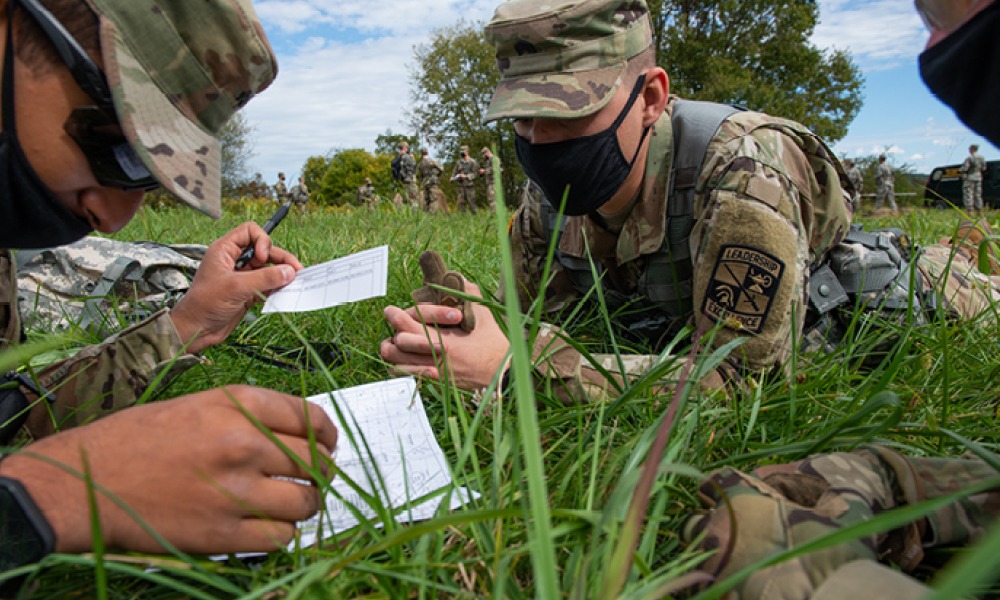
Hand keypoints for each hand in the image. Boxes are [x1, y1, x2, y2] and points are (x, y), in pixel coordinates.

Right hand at [0, 386, 336, 553]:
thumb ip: (252, 415)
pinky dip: (281, 534)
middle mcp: (244, 444)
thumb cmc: (139, 439)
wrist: (87, 482)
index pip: (313, 418)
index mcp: (239, 404)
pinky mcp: (223, 533)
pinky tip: (267, 527)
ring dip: (305, 506)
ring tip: (291, 505)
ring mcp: (236, 491)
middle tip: (313, 479)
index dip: (328, 435)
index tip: (328, 445)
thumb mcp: (200, 404)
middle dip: (321, 473)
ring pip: (305, 503)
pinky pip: (280, 538)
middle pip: (316, 462)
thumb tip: (301, 432)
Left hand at [170, 222, 302, 352]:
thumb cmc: (205, 304)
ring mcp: (241, 276)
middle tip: (296, 270)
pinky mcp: (247, 292)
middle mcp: (234, 260)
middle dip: (280, 258)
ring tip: (294, 283)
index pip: (250, 231)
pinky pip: (267, 284)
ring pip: (267, 268)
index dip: (262, 241)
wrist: (196, 330)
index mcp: (225, 250)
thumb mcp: (236, 287)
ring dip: (281, 274)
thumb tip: (289, 272)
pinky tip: (283, 293)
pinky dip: (276, 288)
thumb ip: (265, 278)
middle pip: (264, 250)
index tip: (263, 258)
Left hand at [381, 280, 509, 389]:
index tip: (389, 310)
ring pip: (397, 363)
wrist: (502, 373)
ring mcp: (434, 372)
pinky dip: (401, 367)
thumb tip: (456, 276)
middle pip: (398, 344)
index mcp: (444, 339)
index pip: (408, 325)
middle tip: (391, 325)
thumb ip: (468, 292)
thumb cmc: (494, 343)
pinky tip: (403, 360)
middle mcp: (434, 357)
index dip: (395, 316)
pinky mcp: (436, 383)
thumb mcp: (483, 314)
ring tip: (392, 343)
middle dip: (392, 333)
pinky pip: (408, 376)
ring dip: (393, 352)